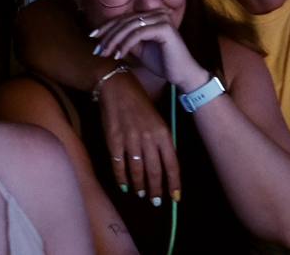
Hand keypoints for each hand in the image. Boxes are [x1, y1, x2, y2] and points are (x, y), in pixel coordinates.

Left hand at [91, 9, 206, 92]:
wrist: (182, 74)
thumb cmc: (163, 63)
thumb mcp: (140, 49)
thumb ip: (126, 40)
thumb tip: (106, 37)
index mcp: (152, 15)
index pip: (125, 18)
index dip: (107, 26)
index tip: (92, 36)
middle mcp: (157, 13)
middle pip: (125, 21)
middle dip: (108, 35)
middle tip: (97, 49)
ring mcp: (162, 18)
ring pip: (130, 26)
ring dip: (114, 40)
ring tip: (105, 53)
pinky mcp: (164, 28)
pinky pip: (138, 34)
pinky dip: (126, 44)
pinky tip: (119, 55)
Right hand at [97, 70, 181, 200]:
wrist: (117, 87)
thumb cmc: (140, 102)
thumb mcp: (158, 119)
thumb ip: (162, 140)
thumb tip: (165, 163)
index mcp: (163, 132)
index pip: (172, 163)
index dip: (174, 182)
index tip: (175, 197)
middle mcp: (149, 138)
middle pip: (154, 171)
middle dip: (156, 189)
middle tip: (156, 202)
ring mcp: (130, 140)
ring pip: (137, 170)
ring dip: (139, 186)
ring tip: (140, 194)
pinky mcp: (114, 140)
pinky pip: (119, 164)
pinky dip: (121, 178)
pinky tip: (124, 186)